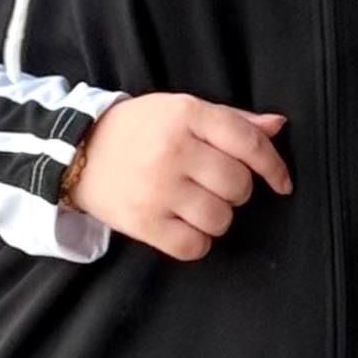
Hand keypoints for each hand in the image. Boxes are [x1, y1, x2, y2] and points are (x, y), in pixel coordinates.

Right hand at [71, 93, 291, 261]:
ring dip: (217, 218)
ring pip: (220, 218)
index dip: (274, 167)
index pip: (249, 143)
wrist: (75, 151)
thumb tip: (277, 126)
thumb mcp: (181, 110)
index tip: (282, 183)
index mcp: (186, 115)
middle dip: (235, 190)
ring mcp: (156, 189)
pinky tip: (184, 227)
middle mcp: (172, 150)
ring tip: (195, 205)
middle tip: (213, 185)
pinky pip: (193, 246)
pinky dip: (196, 242)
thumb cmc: (137, 130)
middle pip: (238, 185)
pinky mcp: (142, 222)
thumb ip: (231, 120)